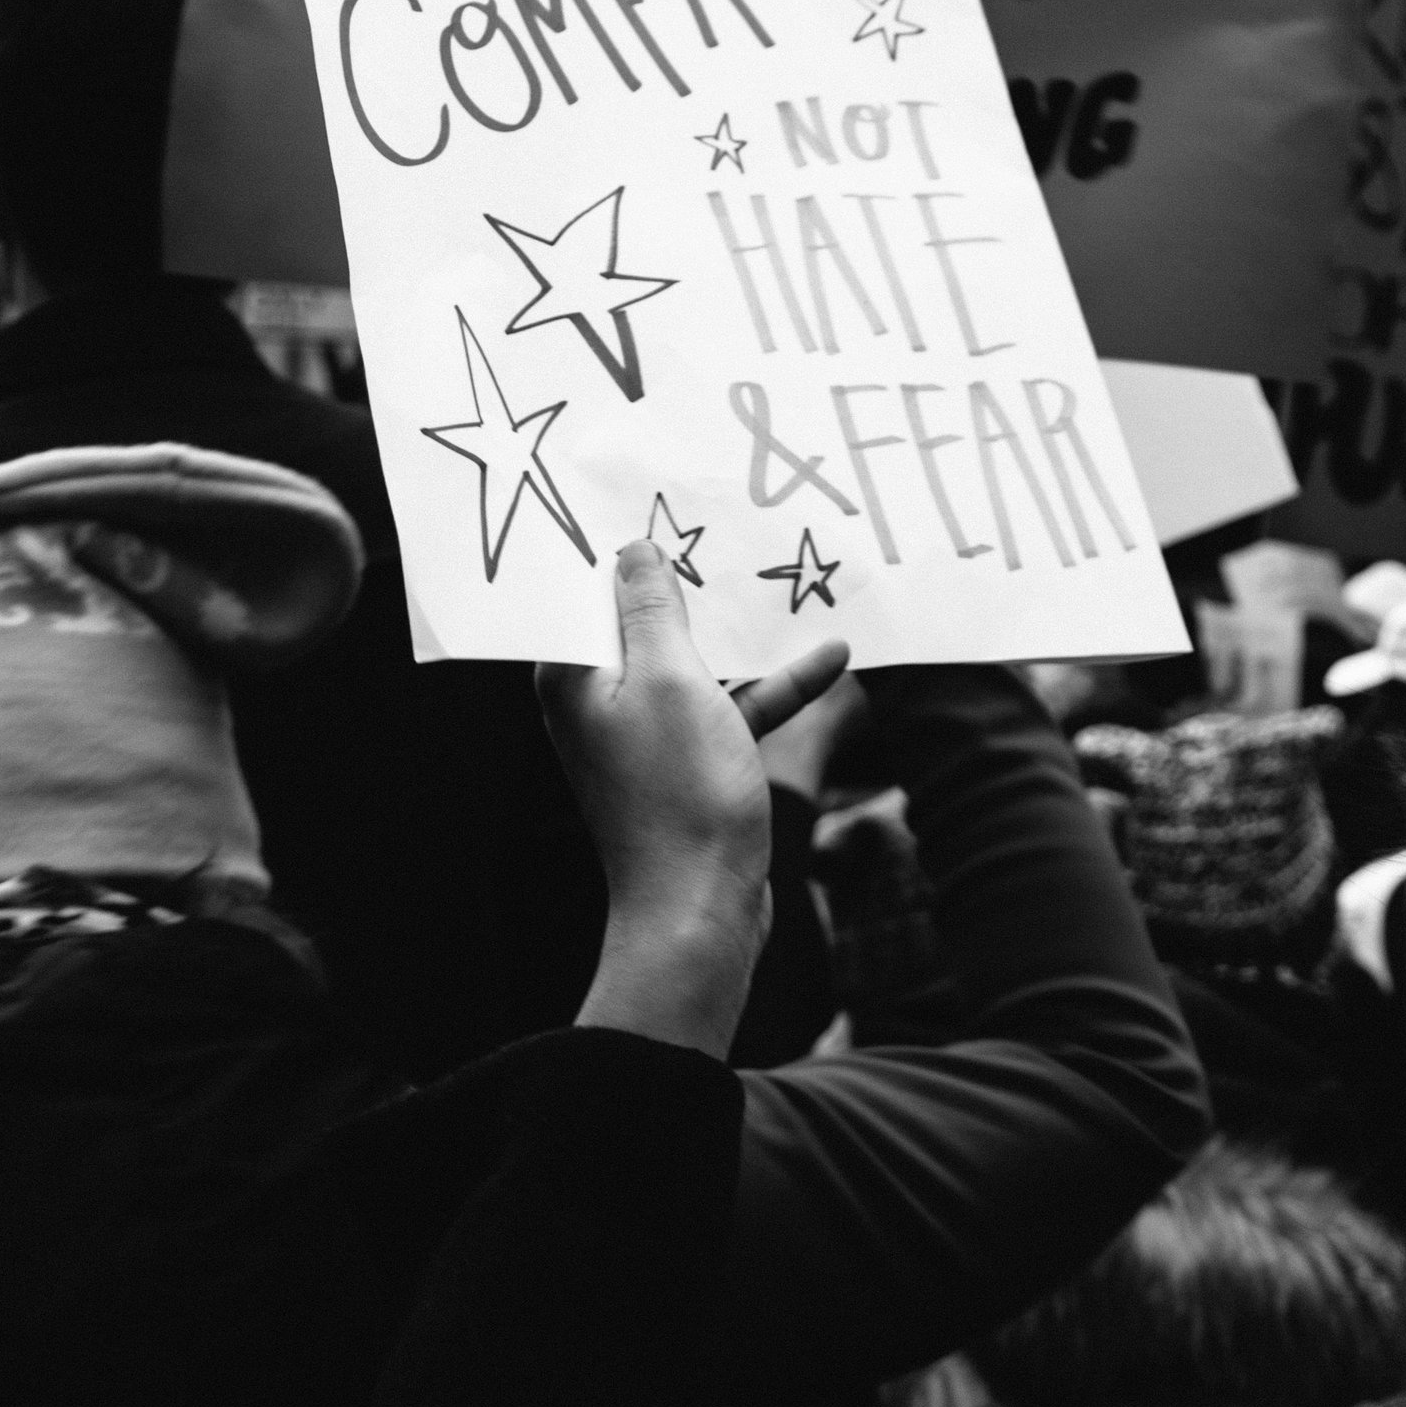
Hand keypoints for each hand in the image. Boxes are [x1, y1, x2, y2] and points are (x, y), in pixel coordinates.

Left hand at [538, 541, 850, 1055]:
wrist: (701, 914)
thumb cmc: (678, 796)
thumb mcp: (671, 681)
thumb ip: (653, 610)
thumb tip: (634, 550)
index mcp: (574, 676)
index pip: (587, 589)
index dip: (619, 542)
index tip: (652, 492)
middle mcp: (601, 700)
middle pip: (646, 619)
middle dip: (690, 577)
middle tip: (727, 519)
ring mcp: (648, 733)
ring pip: (696, 660)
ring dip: (741, 630)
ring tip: (784, 576)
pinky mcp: (691, 762)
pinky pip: (729, 705)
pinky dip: (772, 683)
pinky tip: (831, 657)